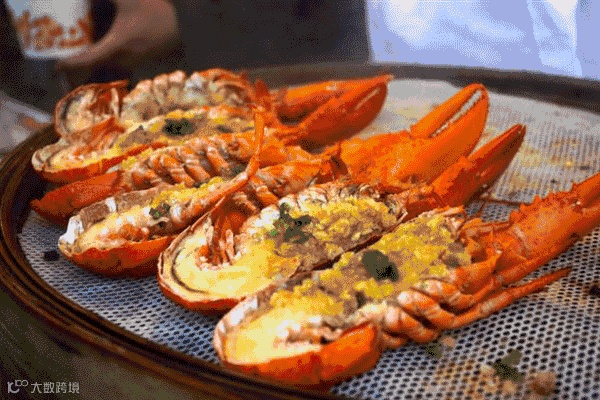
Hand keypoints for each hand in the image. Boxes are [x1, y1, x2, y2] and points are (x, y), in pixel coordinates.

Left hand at [56, 0, 179, 83]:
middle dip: (77, 75)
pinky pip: (115, 70)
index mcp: (117, 45)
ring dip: (90, 74)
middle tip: (62, 71)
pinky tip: (97, 63)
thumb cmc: (157, 13)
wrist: (184, 26)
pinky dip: (103, 70)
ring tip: (75, 70)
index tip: (56, 66)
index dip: (70, 66)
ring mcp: (132, 63)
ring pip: (105, 74)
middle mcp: (123, 59)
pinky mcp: (138, 62)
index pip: (88, 61)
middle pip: (94, 73)